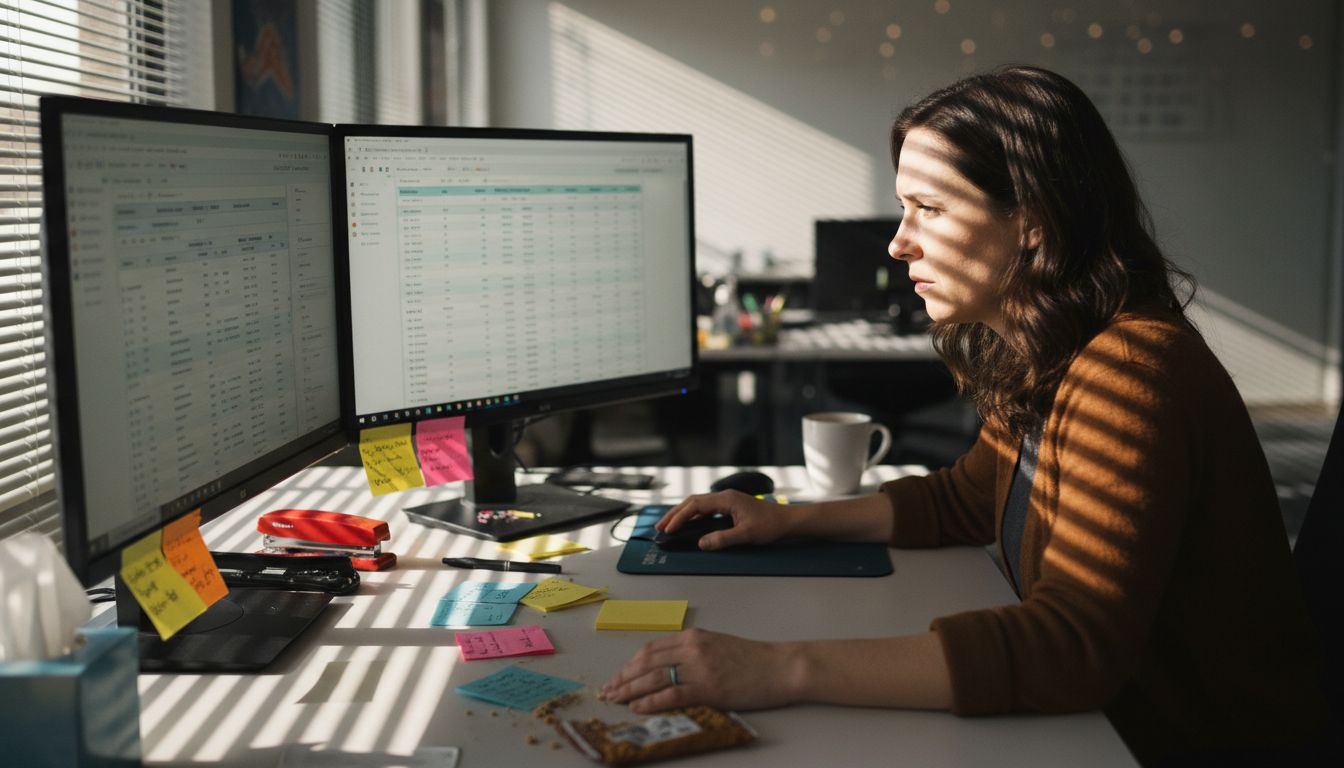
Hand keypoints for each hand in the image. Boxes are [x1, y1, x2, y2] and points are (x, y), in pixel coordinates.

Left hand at [602, 628, 797, 712]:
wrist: (779, 667)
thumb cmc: (752, 659)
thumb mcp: (717, 646)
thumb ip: (692, 653)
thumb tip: (666, 669)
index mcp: (693, 636)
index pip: (651, 648)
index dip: (631, 663)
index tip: (619, 675)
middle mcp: (691, 648)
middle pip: (646, 662)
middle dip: (624, 677)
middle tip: (609, 689)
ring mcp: (699, 668)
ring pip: (653, 677)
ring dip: (630, 689)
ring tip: (615, 699)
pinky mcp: (708, 688)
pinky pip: (671, 694)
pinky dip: (650, 701)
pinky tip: (638, 707)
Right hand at [656, 491, 795, 549]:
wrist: (787, 520)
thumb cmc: (770, 525)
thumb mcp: (746, 534)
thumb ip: (723, 539)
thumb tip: (701, 543)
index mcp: (726, 499)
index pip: (696, 505)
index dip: (680, 516)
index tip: (668, 528)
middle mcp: (724, 497)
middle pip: (693, 502)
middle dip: (675, 514)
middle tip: (660, 527)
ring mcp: (727, 501)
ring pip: (698, 505)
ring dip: (683, 514)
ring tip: (669, 525)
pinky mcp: (730, 507)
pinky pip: (706, 509)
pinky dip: (694, 516)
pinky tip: (689, 524)